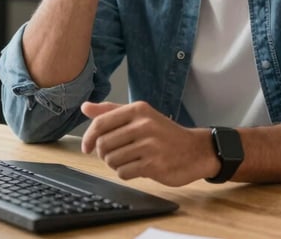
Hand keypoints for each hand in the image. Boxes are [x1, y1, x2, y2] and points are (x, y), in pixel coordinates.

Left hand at [80, 101, 217, 185]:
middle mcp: (144, 124)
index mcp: (138, 110)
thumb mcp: (141, 116)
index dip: (89, 137)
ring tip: (129, 160)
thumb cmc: (164, 134)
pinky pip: (123, 173)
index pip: (101, 123)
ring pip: (112, 160)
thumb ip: (112, 111)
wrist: (195, 151)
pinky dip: (126, 173)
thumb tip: (85, 106)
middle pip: (103, 144)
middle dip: (104, 154)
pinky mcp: (154, 164)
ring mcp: (150, 145)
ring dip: (115, 165)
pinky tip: (137, 168)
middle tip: (115, 155)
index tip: (87, 147)